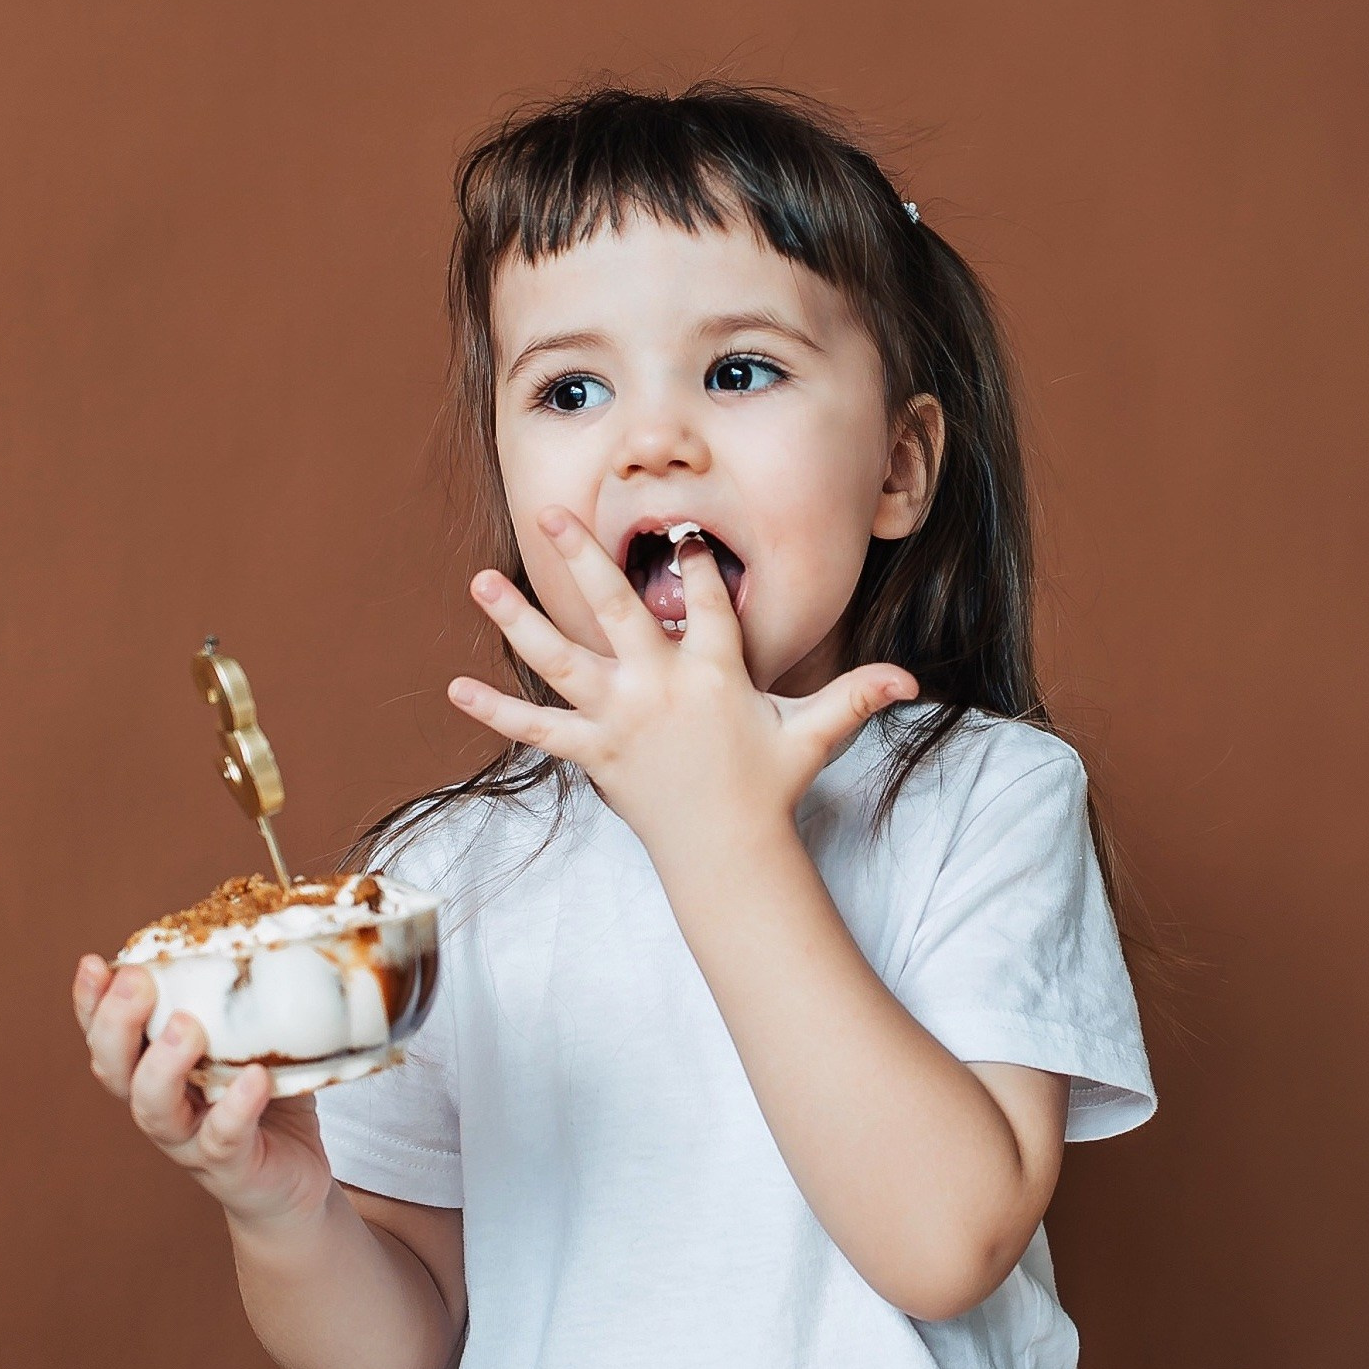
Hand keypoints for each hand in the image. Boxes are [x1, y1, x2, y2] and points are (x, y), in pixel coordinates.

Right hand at [73, 956, 331, 1230]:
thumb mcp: (252, 1043)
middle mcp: (161, 1105)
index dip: (91, 1002)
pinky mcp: (229, 1166)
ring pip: (154, 1109)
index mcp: (155, 1069)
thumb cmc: (268, 1105)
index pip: (106, 1034)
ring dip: (162, 1065)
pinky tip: (253, 1080)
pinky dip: (235, 1108)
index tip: (95, 962)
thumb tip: (260, 924)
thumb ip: (244, 1001)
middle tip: (136, 983)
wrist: (293, 1186)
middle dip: (116, 1024)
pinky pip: (224, 1137)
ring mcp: (190, 1140)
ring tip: (185, 1027)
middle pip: (114, 1069)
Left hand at [448, 511, 915, 875]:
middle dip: (586, 558)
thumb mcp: (813, 733)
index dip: (694, 560)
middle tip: (555, 514)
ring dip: (518, 619)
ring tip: (481, 580)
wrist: (728, 854)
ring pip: (561, 658)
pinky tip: (456, 688)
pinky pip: (538, 729)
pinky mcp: (594, 753)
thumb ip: (857, 696)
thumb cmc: (769, 784)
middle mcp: (659, 687)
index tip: (678, 523)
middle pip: (617, 609)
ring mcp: (620, 720)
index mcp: (713, 672)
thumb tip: (912, 679)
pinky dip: (497, 710)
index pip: (702, 600)